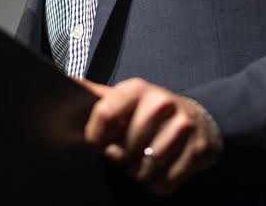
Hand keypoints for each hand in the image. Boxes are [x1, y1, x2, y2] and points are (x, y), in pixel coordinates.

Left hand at [78, 77, 221, 195]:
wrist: (199, 118)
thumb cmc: (150, 111)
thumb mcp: (124, 97)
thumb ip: (97, 95)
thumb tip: (66, 81)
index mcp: (136, 89)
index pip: (105, 114)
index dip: (96, 136)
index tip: (98, 143)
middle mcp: (161, 103)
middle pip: (124, 148)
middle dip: (119, 158)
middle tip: (124, 154)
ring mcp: (183, 126)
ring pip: (145, 168)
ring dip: (138, 173)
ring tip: (140, 162)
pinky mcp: (198, 150)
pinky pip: (165, 181)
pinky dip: (157, 184)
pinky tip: (158, 170)